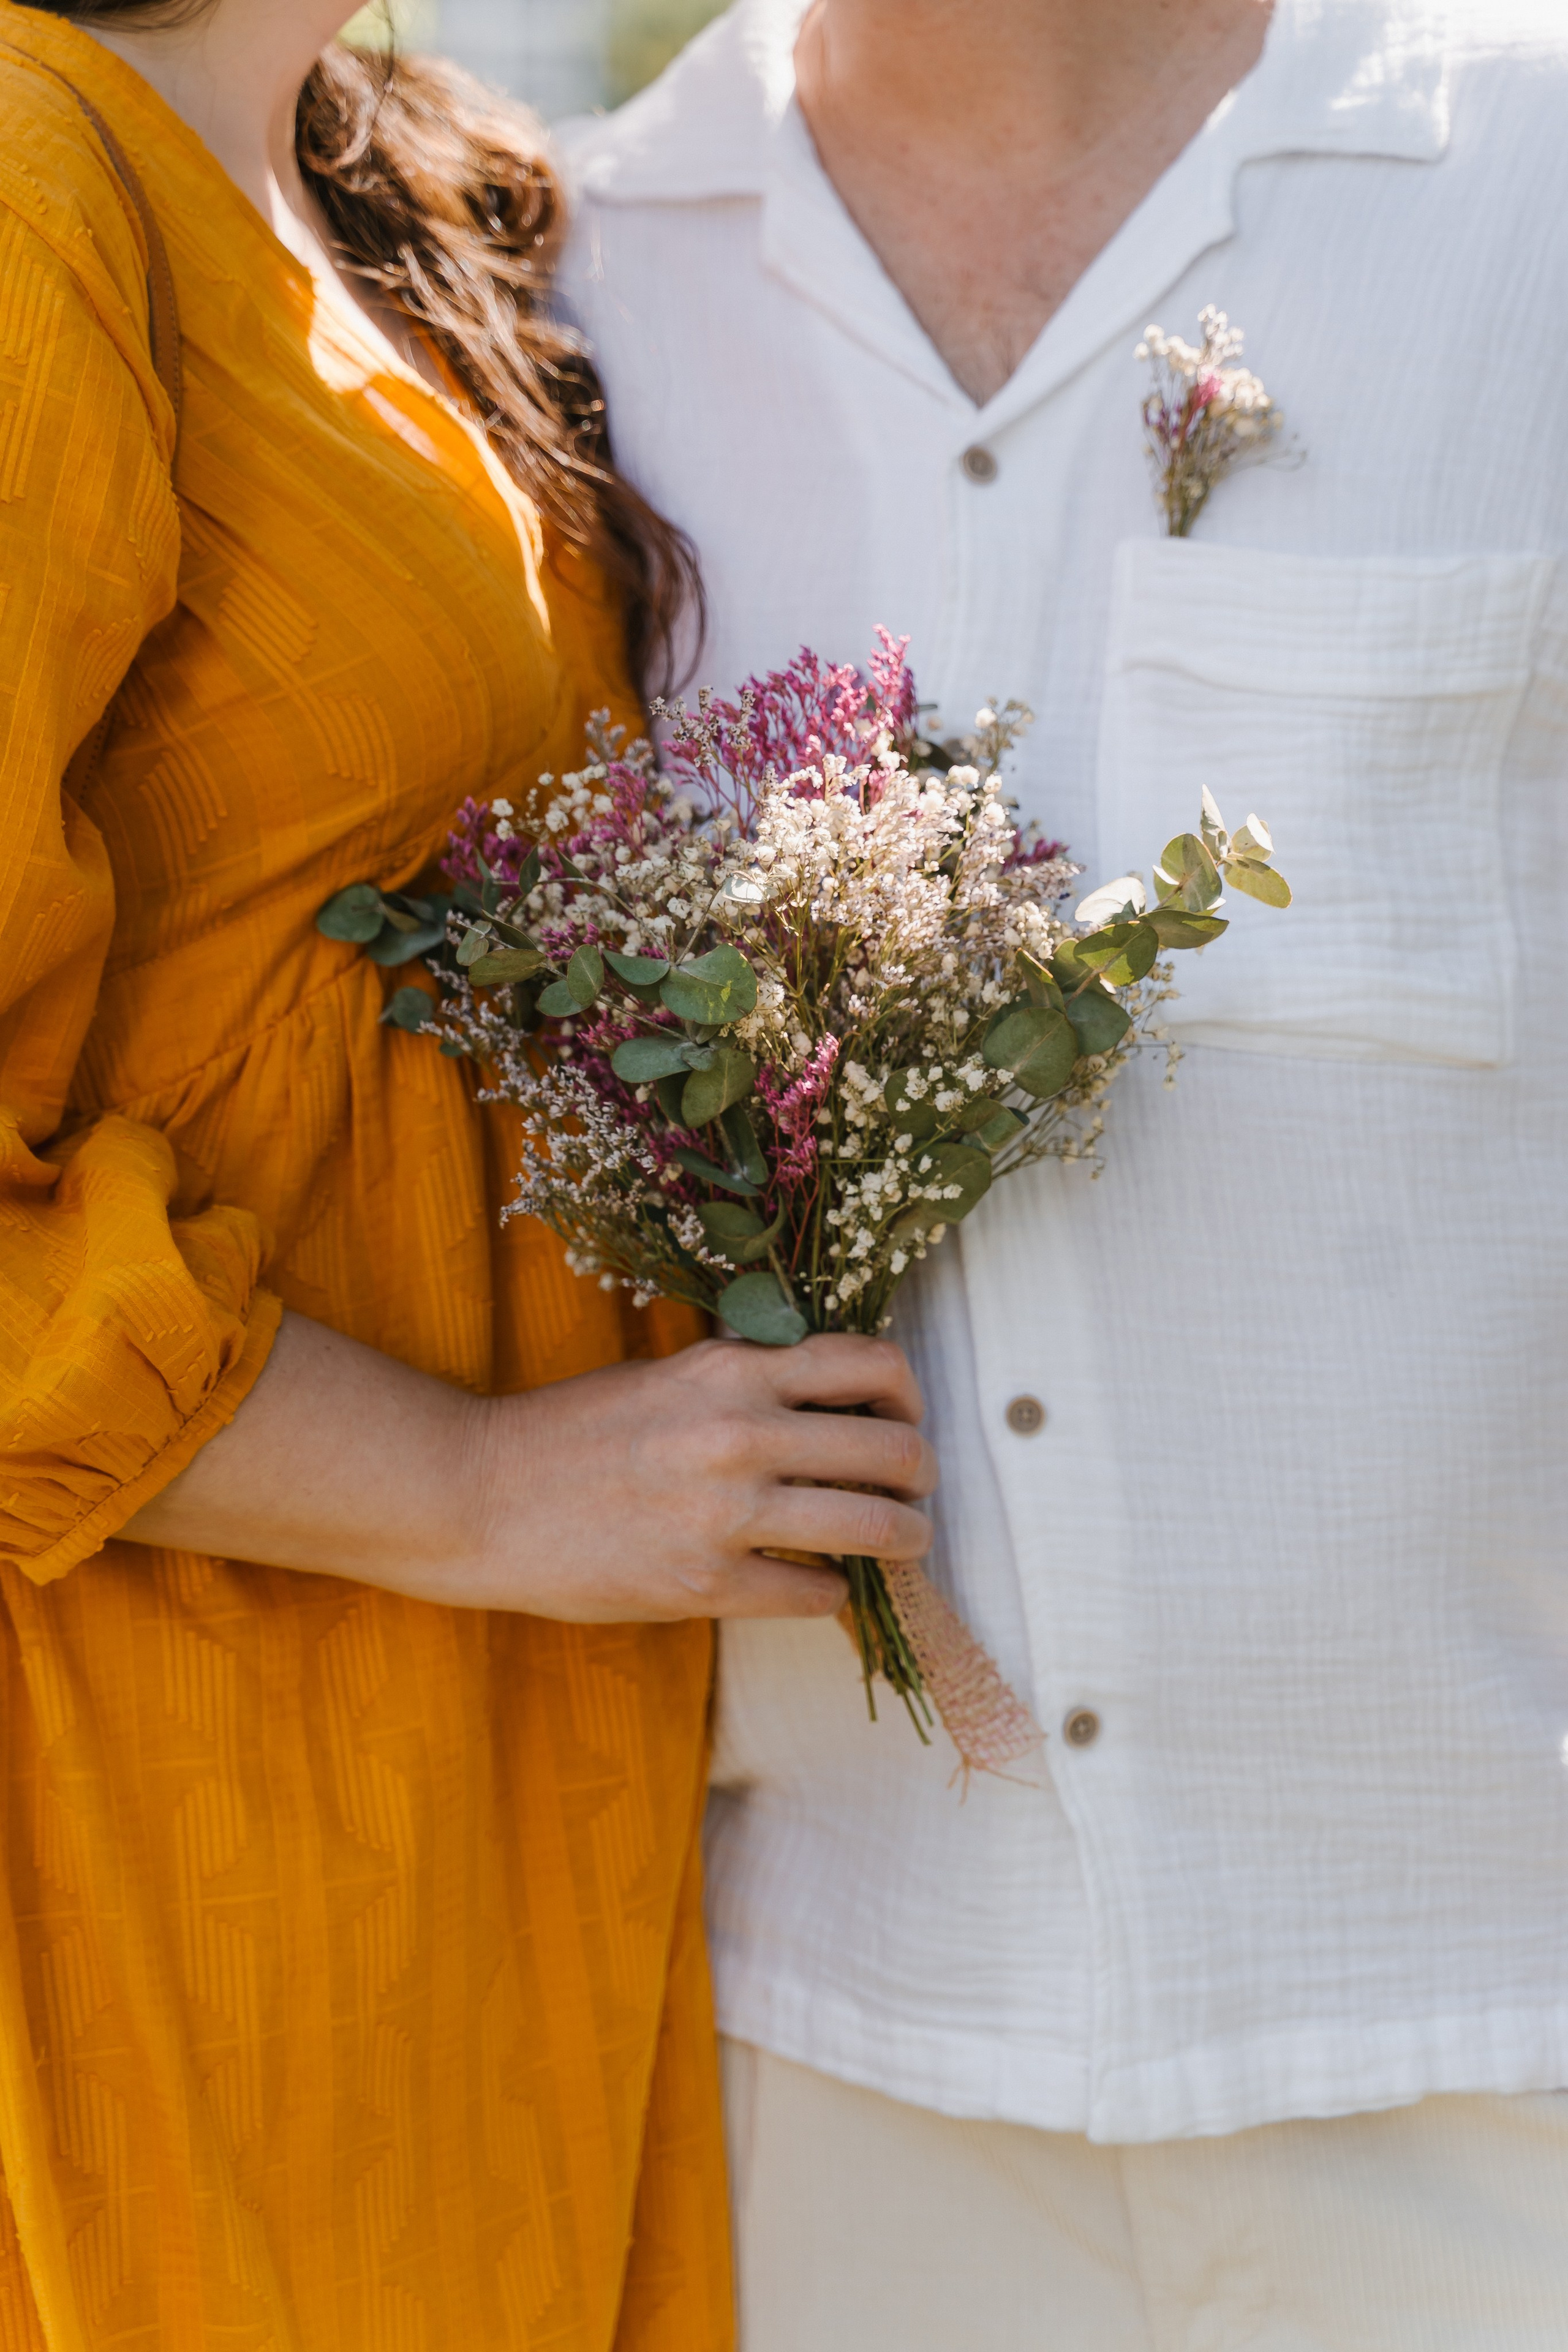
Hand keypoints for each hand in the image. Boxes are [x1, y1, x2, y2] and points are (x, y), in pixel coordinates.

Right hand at [465, 1332, 935, 1621]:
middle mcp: (740, 1433)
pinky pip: (819, 1593)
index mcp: (730, 1370)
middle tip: (915, 1493)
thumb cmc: (572, 1433)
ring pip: (878, 1528)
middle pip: (893, 1451)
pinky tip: (816, 1584)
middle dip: (921, 1477)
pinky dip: (833, 1592)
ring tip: (900, 1543)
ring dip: (904, 1539)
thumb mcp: (668, 1377)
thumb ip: (747, 1381)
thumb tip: (833, 1400)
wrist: (481, 1495)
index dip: (908, 1397)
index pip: (871, 1365)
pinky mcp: (706, 1586)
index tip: (902, 1419)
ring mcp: (725, 1513)